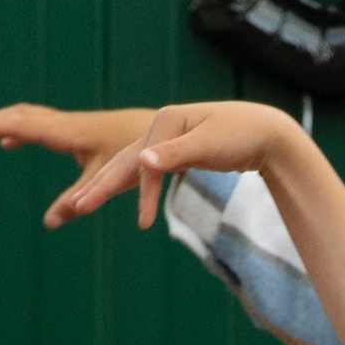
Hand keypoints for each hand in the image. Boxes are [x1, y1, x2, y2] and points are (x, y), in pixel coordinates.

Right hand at [0, 103, 157, 227]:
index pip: (19, 125)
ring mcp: (68, 124)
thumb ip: (76, 200)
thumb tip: (49, 223)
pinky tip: (9, 143)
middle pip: (13, 121)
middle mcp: (64, 123)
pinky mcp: (76, 130)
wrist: (163, 134)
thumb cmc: (138, 157)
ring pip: (24, 120)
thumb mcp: (106, 181)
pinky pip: (38, 126)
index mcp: (67, 131)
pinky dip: (18, 131)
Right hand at [64, 101, 312, 231]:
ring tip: (83, 204)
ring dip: (109, 185)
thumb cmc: (243, 136)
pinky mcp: (174, 152)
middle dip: (102, 186)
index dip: (143, 194)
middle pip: (125, 160)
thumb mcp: (210, 145)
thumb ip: (176, 154)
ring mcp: (165, 139)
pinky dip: (130, 184)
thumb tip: (143, 162)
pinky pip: (144, 171)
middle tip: (77, 207)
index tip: (143, 224)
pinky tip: (114, 192)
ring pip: (131, 166)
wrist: (267, 133)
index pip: (145, 163)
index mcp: (165, 120)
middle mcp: (160, 127)